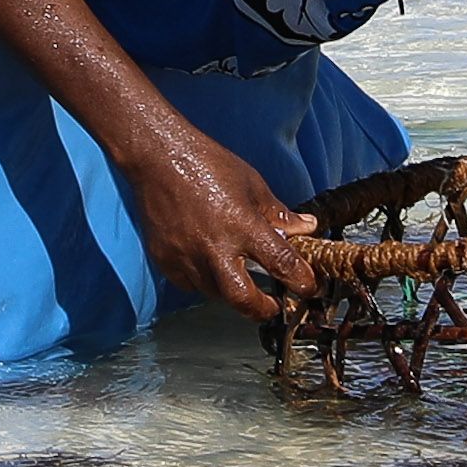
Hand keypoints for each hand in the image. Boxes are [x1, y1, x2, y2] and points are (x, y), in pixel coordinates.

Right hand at [127, 130, 320, 320]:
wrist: (158, 157)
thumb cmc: (207, 164)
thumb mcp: (253, 185)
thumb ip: (278, 214)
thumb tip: (305, 228)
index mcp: (242, 225)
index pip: (282, 264)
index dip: (302, 281)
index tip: (308, 287)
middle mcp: (215, 247)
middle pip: (243, 299)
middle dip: (262, 309)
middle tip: (272, 305)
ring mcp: (187, 257)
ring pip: (215, 293)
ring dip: (231, 289)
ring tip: (237, 272)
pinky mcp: (166, 261)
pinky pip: (190, 284)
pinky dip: (204, 279)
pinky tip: (208, 261)